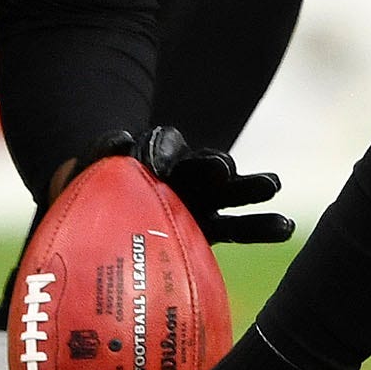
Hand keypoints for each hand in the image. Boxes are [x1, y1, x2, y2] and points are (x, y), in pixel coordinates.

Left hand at [69, 126, 292, 244]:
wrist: (99, 224)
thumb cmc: (88, 197)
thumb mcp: (83, 174)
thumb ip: (98, 155)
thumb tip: (120, 141)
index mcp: (150, 158)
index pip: (162, 144)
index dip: (161, 150)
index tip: (156, 167)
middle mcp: (181, 174)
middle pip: (204, 162)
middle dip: (213, 165)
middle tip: (222, 171)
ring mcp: (200, 200)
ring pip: (230, 189)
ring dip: (249, 187)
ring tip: (272, 185)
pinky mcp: (211, 228)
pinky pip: (240, 227)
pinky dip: (262, 225)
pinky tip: (287, 226)